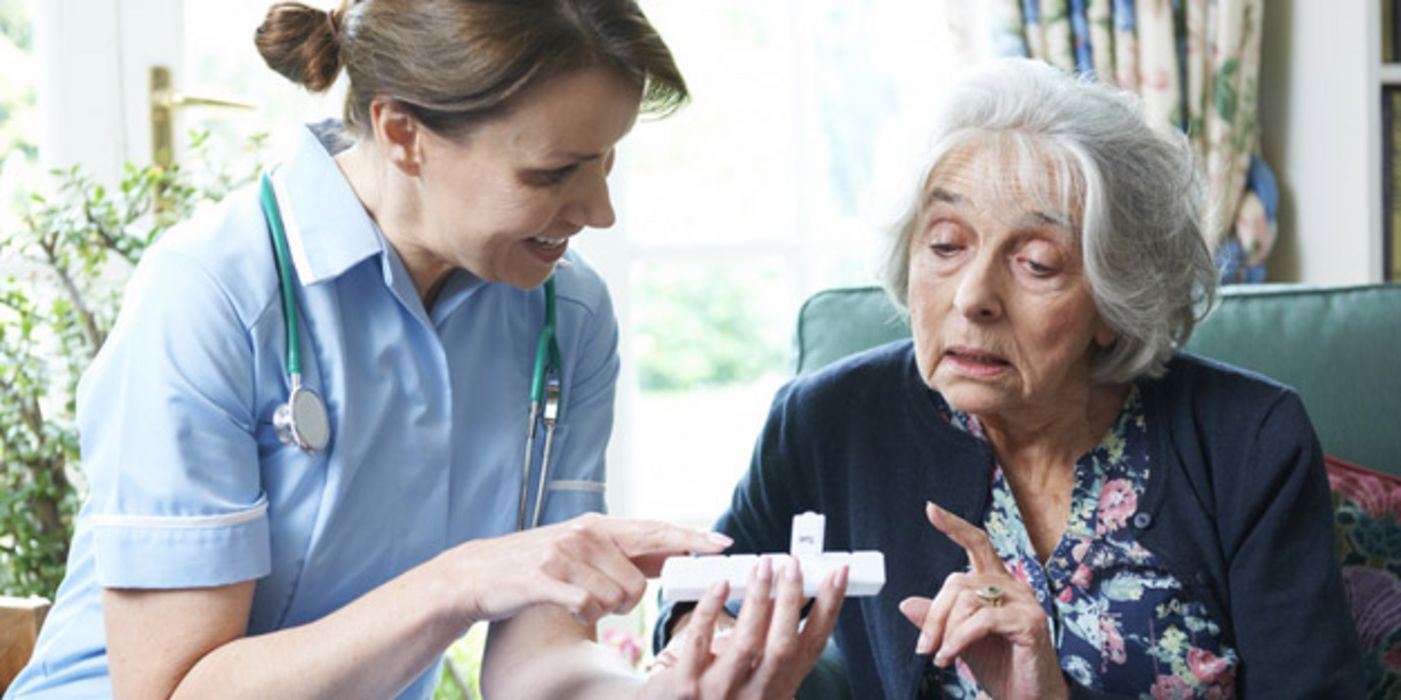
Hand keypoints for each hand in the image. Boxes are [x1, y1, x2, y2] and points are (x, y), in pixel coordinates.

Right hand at [444, 512, 730, 626]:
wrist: (479, 573)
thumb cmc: (539, 564)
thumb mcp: (585, 549)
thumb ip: (629, 552)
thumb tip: (677, 554)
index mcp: (600, 525)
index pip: (656, 530)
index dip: (691, 538)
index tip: (723, 544)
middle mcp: (585, 534)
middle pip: (638, 578)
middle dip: (632, 598)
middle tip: (608, 601)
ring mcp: (564, 555)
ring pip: (615, 598)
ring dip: (602, 610)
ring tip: (577, 599)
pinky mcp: (545, 579)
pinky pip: (588, 607)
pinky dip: (583, 614)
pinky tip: (566, 606)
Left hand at [642, 557, 847, 699]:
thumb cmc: (723, 695)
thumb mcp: (758, 678)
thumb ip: (772, 641)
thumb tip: (791, 591)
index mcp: (779, 687)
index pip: (812, 645)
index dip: (829, 608)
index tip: (838, 574)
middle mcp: (756, 693)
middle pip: (783, 645)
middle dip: (791, 601)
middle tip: (794, 564)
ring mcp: (720, 692)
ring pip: (746, 643)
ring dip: (757, 600)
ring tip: (762, 565)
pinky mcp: (685, 685)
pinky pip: (698, 641)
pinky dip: (710, 610)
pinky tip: (719, 584)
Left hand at [897, 502, 1066, 699]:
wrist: (1028, 697)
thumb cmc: (998, 666)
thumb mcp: (958, 640)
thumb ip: (937, 620)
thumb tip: (906, 603)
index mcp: (997, 583)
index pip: (977, 544)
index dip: (954, 526)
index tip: (930, 509)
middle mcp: (1012, 585)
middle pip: (958, 582)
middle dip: (934, 615)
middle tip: (924, 647)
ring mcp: (1024, 602)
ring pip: (966, 600)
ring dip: (945, 632)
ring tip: (940, 657)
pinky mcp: (1029, 622)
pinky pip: (981, 621)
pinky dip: (958, 639)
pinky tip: (950, 657)